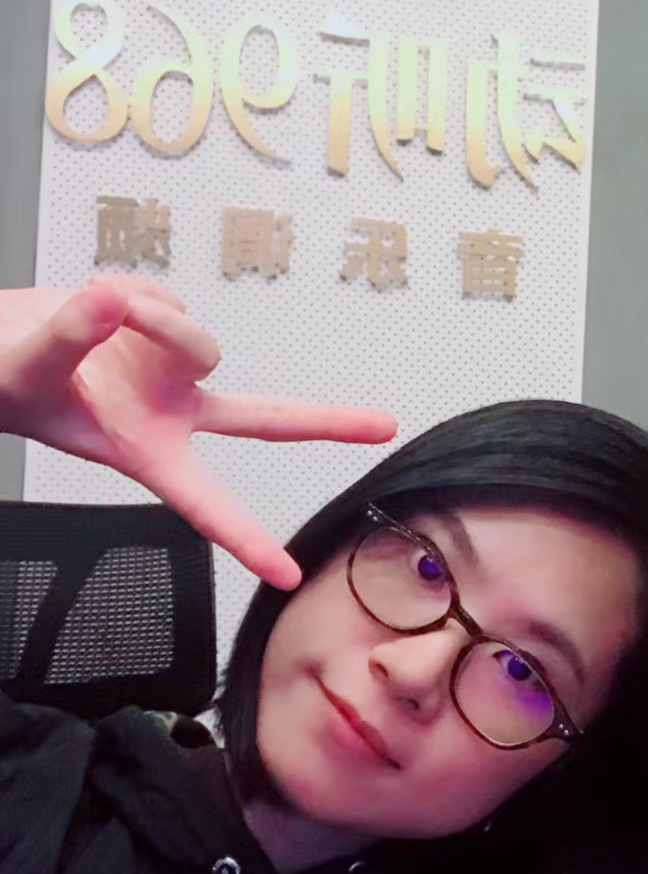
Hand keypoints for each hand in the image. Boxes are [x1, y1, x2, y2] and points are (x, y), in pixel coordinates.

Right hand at [0, 279, 396, 587]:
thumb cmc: (3, 380)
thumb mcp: (27, 369)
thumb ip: (73, 335)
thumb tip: (119, 300)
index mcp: (145, 450)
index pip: (204, 503)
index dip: (246, 540)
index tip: (287, 576)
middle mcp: (171, 413)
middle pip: (263, 419)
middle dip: (324, 422)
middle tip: (384, 426)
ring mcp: (171, 369)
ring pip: (196, 336)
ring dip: (149, 319)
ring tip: (91, 319)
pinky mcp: (161, 324)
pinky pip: (166, 297)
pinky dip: (132, 297)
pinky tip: (95, 310)